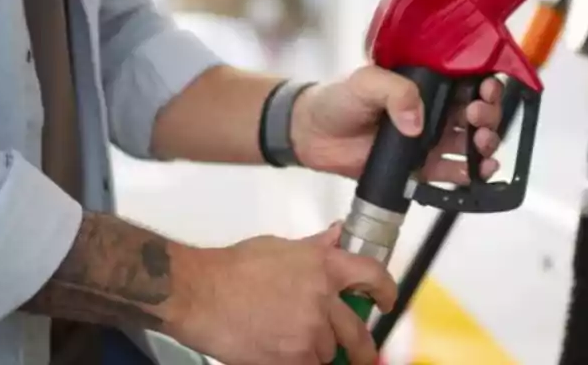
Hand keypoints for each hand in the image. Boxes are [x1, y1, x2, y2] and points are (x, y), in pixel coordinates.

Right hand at [167, 224, 394, 364]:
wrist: (201, 293)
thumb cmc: (233, 269)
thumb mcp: (280, 247)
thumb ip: (315, 247)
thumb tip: (337, 235)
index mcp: (323, 265)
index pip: (372, 276)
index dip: (386, 291)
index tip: (386, 302)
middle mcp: (323, 298)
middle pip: (359, 332)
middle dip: (362, 347)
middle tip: (360, 353)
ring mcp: (310, 330)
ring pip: (331, 353)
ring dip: (320, 353)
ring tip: (295, 344)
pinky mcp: (293, 357)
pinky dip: (302, 364)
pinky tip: (286, 356)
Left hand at [289, 66, 502, 181]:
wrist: (313, 135)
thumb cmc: (339, 99)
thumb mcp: (365, 82)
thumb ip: (394, 92)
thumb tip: (417, 123)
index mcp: (426, 83)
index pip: (467, 80)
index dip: (486, 83)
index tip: (488, 89)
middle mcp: (435, 110)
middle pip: (477, 112)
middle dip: (489, 115)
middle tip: (477, 118)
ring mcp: (431, 141)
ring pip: (473, 142)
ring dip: (487, 144)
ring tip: (481, 145)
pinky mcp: (423, 169)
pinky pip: (456, 173)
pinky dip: (474, 174)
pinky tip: (482, 172)